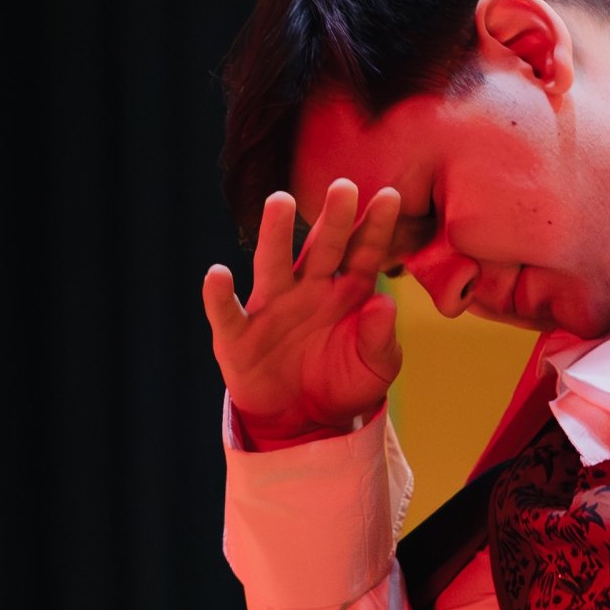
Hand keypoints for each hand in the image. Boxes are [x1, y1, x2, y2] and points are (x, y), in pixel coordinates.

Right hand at [202, 180, 403, 444]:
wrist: (304, 423)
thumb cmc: (344, 384)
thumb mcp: (375, 367)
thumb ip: (381, 337)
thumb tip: (385, 302)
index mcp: (347, 293)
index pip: (364, 254)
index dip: (376, 227)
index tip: (391, 195)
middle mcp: (308, 291)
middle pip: (322, 248)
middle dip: (333, 219)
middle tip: (344, 186)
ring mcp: (272, 309)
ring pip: (273, 264)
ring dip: (275, 234)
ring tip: (279, 201)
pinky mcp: (238, 337)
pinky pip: (226, 312)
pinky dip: (218, 295)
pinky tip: (218, 274)